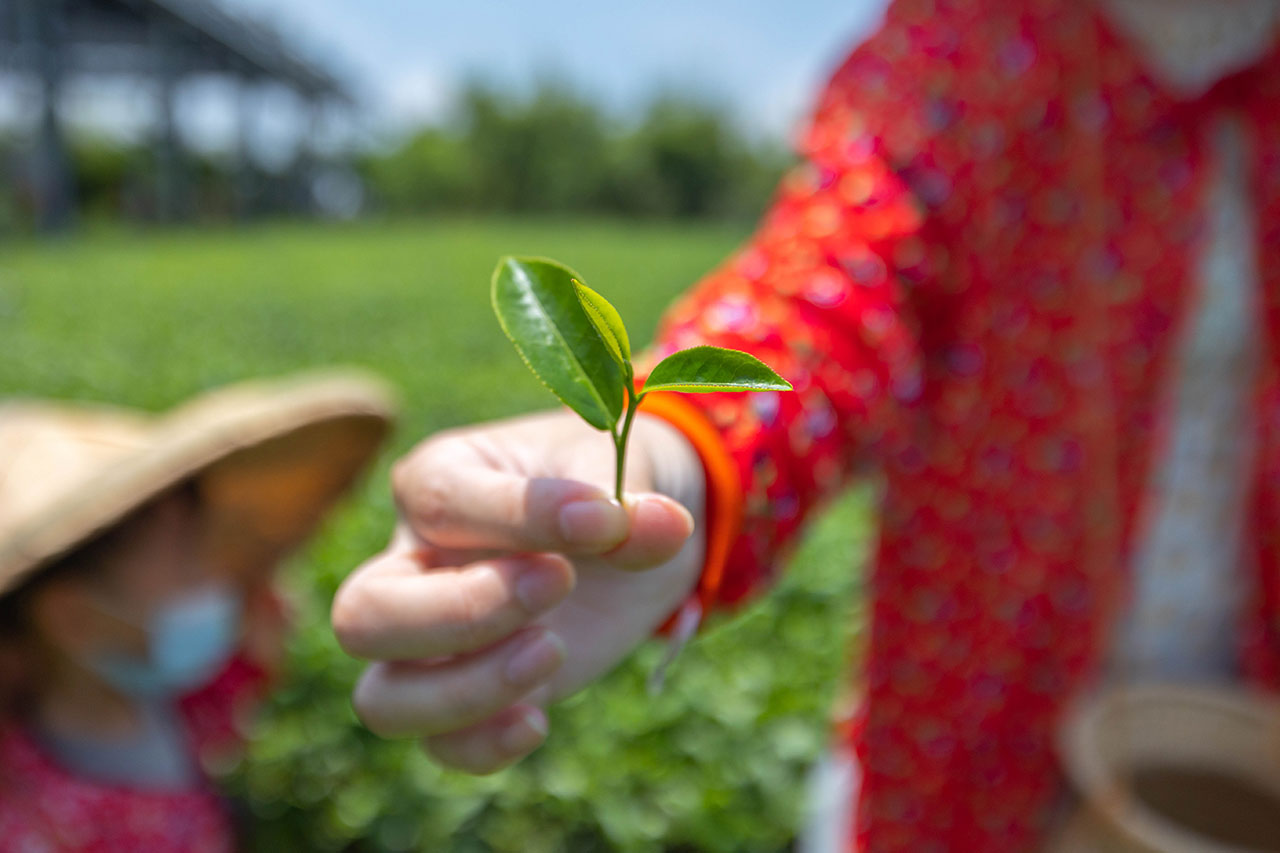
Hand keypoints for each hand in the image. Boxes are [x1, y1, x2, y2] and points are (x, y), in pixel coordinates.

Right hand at [331, 409, 704, 772]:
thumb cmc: (600, 483)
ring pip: (383, 698)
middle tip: (559, 582)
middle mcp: (413, 565)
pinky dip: (484, 745)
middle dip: (463, 612)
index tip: (605, 516)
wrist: (625, 531)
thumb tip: (662, 525)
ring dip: (466, 690)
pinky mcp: (473, 696)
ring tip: (553, 649)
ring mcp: (433, 641)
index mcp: (437, 482)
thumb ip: (629, 502)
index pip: (439, 503)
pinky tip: (541, 719)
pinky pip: (439, 747)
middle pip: (363, 615)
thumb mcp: (619, 469)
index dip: (520, 516)